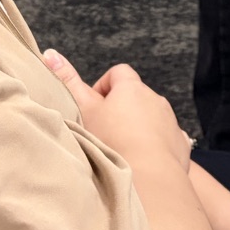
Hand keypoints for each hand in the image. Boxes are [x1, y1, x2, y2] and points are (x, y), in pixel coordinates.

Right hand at [43, 51, 190, 171]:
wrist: (148, 177)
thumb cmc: (112, 141)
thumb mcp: (84, 110)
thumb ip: (67, 81)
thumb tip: (50, 53)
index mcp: (132, 87)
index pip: (118, 73)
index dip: (104, 87)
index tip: (94, 108)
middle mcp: (155, 99)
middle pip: (136, 96)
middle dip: (121, 110)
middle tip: (104, 132)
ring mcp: (170, 120)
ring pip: (151, 118)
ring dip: (139, 128)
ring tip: (122, 150)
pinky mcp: (179, 142)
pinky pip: (167, 138)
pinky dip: (156, 145)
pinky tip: (143, 160)